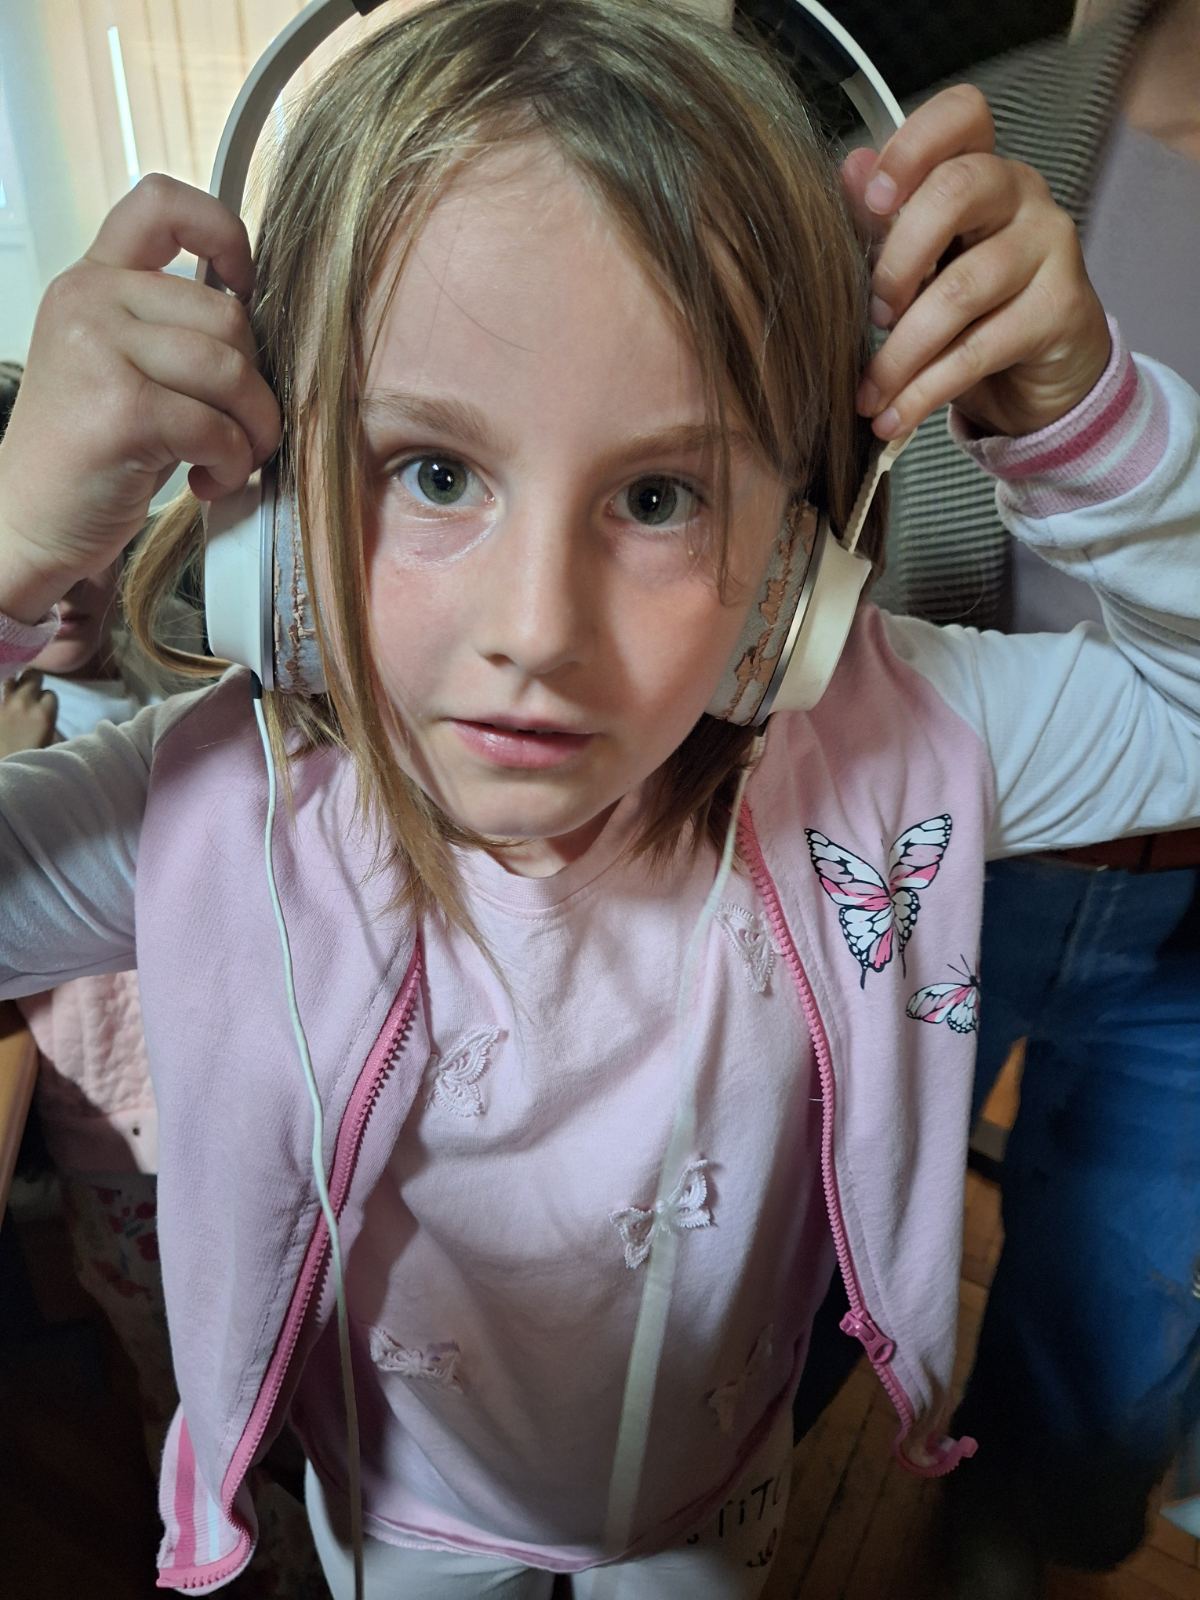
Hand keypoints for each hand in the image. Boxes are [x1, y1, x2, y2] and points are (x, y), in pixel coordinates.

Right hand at [0, 174, 280, 623]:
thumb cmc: (90, 455)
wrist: (27, 521)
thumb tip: (262, 319)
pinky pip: (217, 426)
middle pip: (227, 316)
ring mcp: (99, 350)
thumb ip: (175, 329)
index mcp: (94, 282)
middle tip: (244, 432)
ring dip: (253, 429)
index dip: (224, 233)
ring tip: (231, 460)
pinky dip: (232, 463)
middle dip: (257, 386)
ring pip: (231, 370)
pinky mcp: (120, 408)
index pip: (161, 204)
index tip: (246, 288)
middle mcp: (90, 301)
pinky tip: (208, 483)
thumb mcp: (125, 368)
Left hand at [0, 671, 57, 758]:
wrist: (7, 778)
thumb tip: (47, 717)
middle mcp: (23, 704)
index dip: (48, 700)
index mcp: (44, 714)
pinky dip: (3, 699)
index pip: (50, 693)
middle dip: (34, 682)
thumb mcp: (52, 746)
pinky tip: (6, 707)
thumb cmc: (34, 763)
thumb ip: (50, 725)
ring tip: (17, 693)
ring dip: (16, 685)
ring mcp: (3, 707)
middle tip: (33, 690)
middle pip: (31, 677)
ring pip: (11, 681)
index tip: (46, 708)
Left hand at [841, 85, 1111, 439]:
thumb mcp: (920, 266)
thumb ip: (883, 222)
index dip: (913, 146)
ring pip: (962, 288)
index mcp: (981, 168)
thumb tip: (850, 168)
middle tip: (871, 317)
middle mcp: (1022, 194)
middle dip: (896, 260)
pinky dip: (924, 391)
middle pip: (957, 190)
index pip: (963, 115)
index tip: (873, 200)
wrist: (1038, 376)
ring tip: (868, 392)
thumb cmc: (968, 310)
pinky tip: (893, 416)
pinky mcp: (1060, 310)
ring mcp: (1049, 247)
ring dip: (901, 351)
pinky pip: (979, 349)